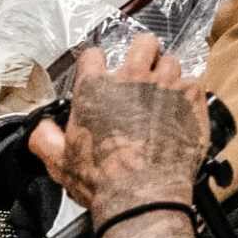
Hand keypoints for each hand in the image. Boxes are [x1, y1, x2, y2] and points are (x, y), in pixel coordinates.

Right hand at [34, 35, 212, 219]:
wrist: (143, 195)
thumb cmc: (101, 179)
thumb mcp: (58, 162)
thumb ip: (44, 137)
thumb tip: (43, 126)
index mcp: (96, 88)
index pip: (93, 54)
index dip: (95, 63)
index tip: (99, 72)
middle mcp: (133, 78)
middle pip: (143, 43)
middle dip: (143, 53)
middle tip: (142, 70)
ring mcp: (166, 85)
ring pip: (171, 61)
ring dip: (167, 74)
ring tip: (163, 93)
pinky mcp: (192, 98)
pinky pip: (194, 83)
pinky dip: (188, 94)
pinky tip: (181, 110)